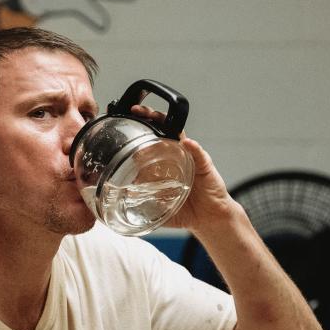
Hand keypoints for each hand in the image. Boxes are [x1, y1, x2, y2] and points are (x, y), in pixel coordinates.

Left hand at [129, 106, 237, 234]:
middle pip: (163, 130)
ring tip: (157, 117)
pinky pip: (199, 154)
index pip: (150, 140)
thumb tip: (120, 201)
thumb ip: (141, 202)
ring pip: (180, 135)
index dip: (138, 130)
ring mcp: (191, 158)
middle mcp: (177, 155)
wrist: (208, 218)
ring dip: (169, 125)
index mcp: (165, 163)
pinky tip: (187, 144)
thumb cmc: (185, 210)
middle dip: (150, 118)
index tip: (125, 122)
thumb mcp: (158, 206)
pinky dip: (193, 148)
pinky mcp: (204, 165)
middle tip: (137, 111)